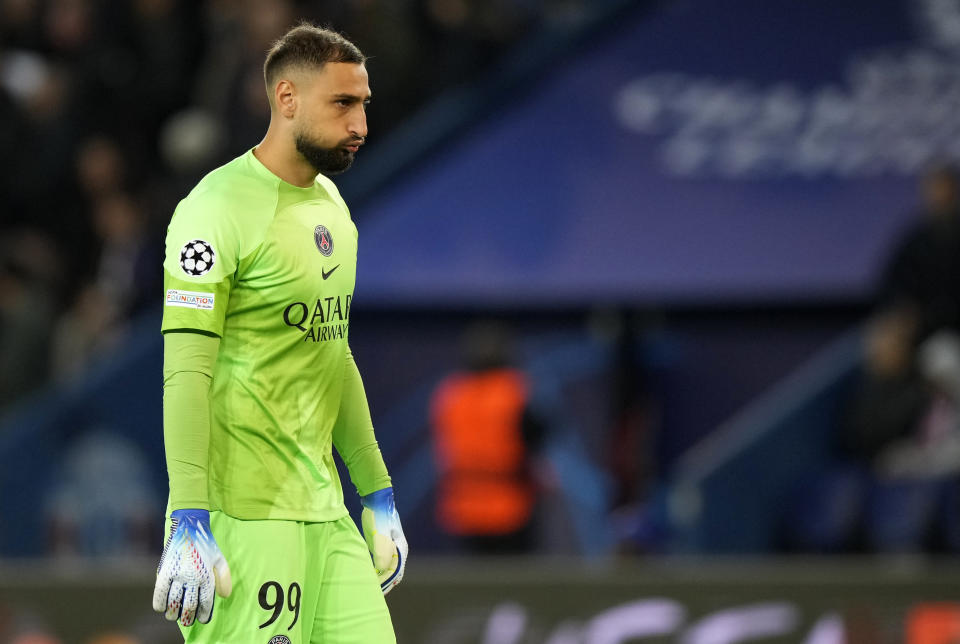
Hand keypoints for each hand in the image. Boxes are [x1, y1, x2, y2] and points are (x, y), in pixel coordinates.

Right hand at [152, 509, 232, 625]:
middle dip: (188, 617)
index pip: (206, 602)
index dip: (204, 614)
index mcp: (207, 575)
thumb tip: (224, 596)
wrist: (189, 526)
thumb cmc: (205, 544)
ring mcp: (178, 574)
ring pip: (174, 602)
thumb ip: (223, 578)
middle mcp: (193, 577)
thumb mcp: (219, 559)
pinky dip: (159, 603)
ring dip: (173, 613)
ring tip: (174, 616)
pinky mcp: (165, 570)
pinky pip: (160, 592)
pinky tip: (161, 607)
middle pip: (189, 606)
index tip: (202, 619)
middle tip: (187, 621)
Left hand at [360, 488, 407, 593]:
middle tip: (373, 594)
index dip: (384, 583)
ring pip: (389, 568)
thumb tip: (381, 571)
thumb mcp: (379, 537)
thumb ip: (381, 555)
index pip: (394, 573)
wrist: (376, 501)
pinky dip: (378, 571)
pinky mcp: (384, 544)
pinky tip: (370, 574)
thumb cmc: (378, 518)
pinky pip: (383, 562)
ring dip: (381, 578)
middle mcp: (399, 550)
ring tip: (371, 587)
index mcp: (400, 549)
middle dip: (384, 584)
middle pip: (394, 573)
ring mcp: (392, 547)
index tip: (374, 591)